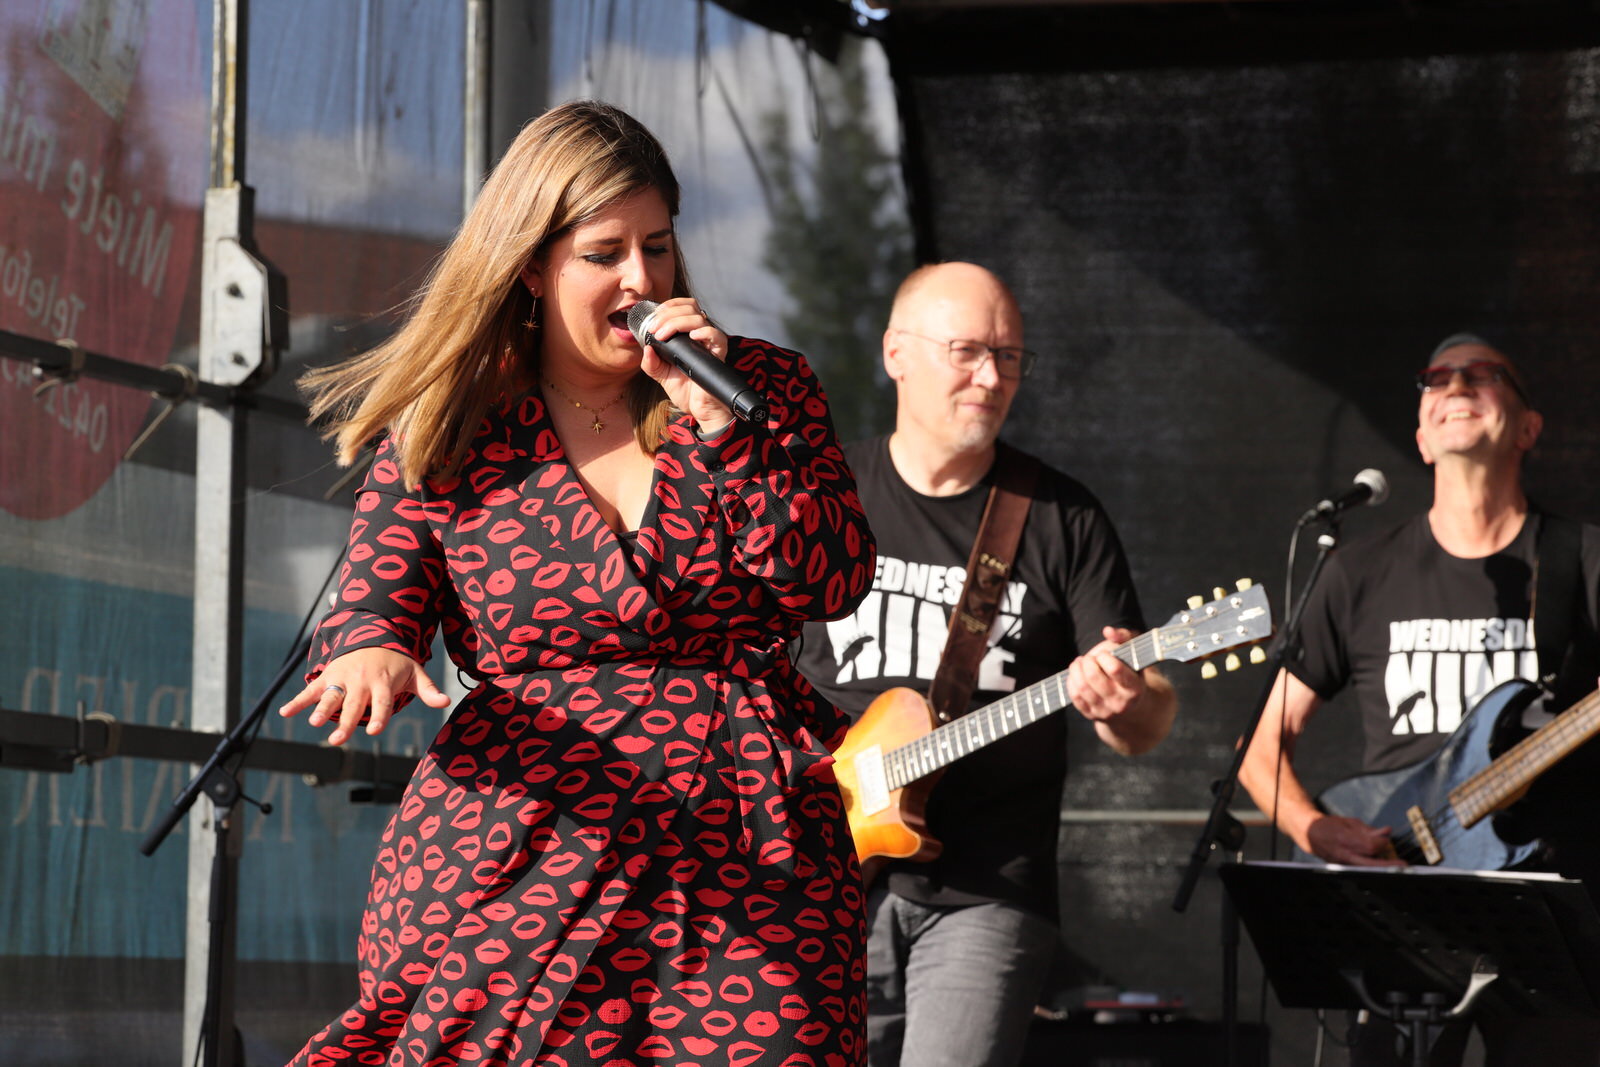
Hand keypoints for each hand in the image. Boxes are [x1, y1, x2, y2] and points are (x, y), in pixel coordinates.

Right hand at [278, 646, 449, 745]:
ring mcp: (342, 678)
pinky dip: (297, 701)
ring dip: (320, 709)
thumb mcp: (414, 672)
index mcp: (383, 682)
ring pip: (331, 696)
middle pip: (354, 704)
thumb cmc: (396, 662)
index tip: (375, 730)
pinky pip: (311, 689)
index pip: (383, 702)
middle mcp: (362, 681)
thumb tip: (446, 702)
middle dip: (345, 722)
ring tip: (314, 723)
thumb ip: (428, 690)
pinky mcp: (328, 676)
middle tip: (337, 740)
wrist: (372, 635)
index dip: (380, 715)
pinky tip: (284, 713)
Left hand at [635, 297, 732, 433]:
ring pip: (699, 318)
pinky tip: (692, 337)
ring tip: (662, 336)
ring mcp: (710, 343)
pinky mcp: (718, 354)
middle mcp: (701, 334)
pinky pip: (716, 336)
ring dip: (677, 322)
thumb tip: (647, 348)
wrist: (697, 409)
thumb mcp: (659, 374)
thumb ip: (650, 362)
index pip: (684, 306)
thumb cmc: (683, 389)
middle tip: (654, 328)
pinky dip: (704, 332)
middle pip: (690, 307)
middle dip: (668, 314)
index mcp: (688, 334)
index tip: (654, 317)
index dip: (669, 305)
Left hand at [1066, 626, 1145, 722]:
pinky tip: (1076, 674)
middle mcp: (1120, 703)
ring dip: (1076, 669)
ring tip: (1080, 662)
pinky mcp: (1091, 715)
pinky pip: (1074, 696)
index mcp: (1135, 688)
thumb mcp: (1135, 654)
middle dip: (1087, 661)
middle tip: (1090, 657)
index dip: (1104, 656)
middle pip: (1093, 676)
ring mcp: (1105, 711)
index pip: (1114, 669)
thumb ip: (1124, 637)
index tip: (1103, 654)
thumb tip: (1108, 631)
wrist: (1132, 708)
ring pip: (1081, 687)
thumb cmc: (1132, 673)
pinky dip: (1071, 681)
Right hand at [1305, 813, 1406, 866]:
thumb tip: (1387, 831)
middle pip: (1370, 863)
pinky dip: (1372, 866)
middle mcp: (1343, 854)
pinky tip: (1379, 864)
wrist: (1308, 834)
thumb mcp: (1349, 823)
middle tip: (1403, 865)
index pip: (1370, 846)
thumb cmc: (1328, 826)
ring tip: (1393, 863)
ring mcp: (1343, 864)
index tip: (1387, 838)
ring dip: (1381, 865)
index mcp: (1344, 839)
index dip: (1382, 842)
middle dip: (1388, 865)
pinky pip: (1362, 868)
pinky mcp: (1343, 868)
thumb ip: (1368, 829)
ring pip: (1367, 868)